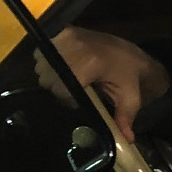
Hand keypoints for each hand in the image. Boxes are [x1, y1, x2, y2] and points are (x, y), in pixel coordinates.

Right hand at [37, 26, 169, 140]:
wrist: (128, 50)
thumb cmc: (129, 75)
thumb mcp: (130, 97)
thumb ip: (125, 118)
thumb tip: (126, 139)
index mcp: (90, 62)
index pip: (61, 88)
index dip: (68, 99)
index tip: (81, 98)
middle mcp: (73, 46)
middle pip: (49, 79)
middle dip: (60, 89)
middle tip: (77, 89)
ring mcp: (64, 36)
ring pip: (42, 68)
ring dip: (53, 77)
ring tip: (72, 77)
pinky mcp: (60, 31)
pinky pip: (42, 55)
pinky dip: (49, 64)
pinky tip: (65, 67)